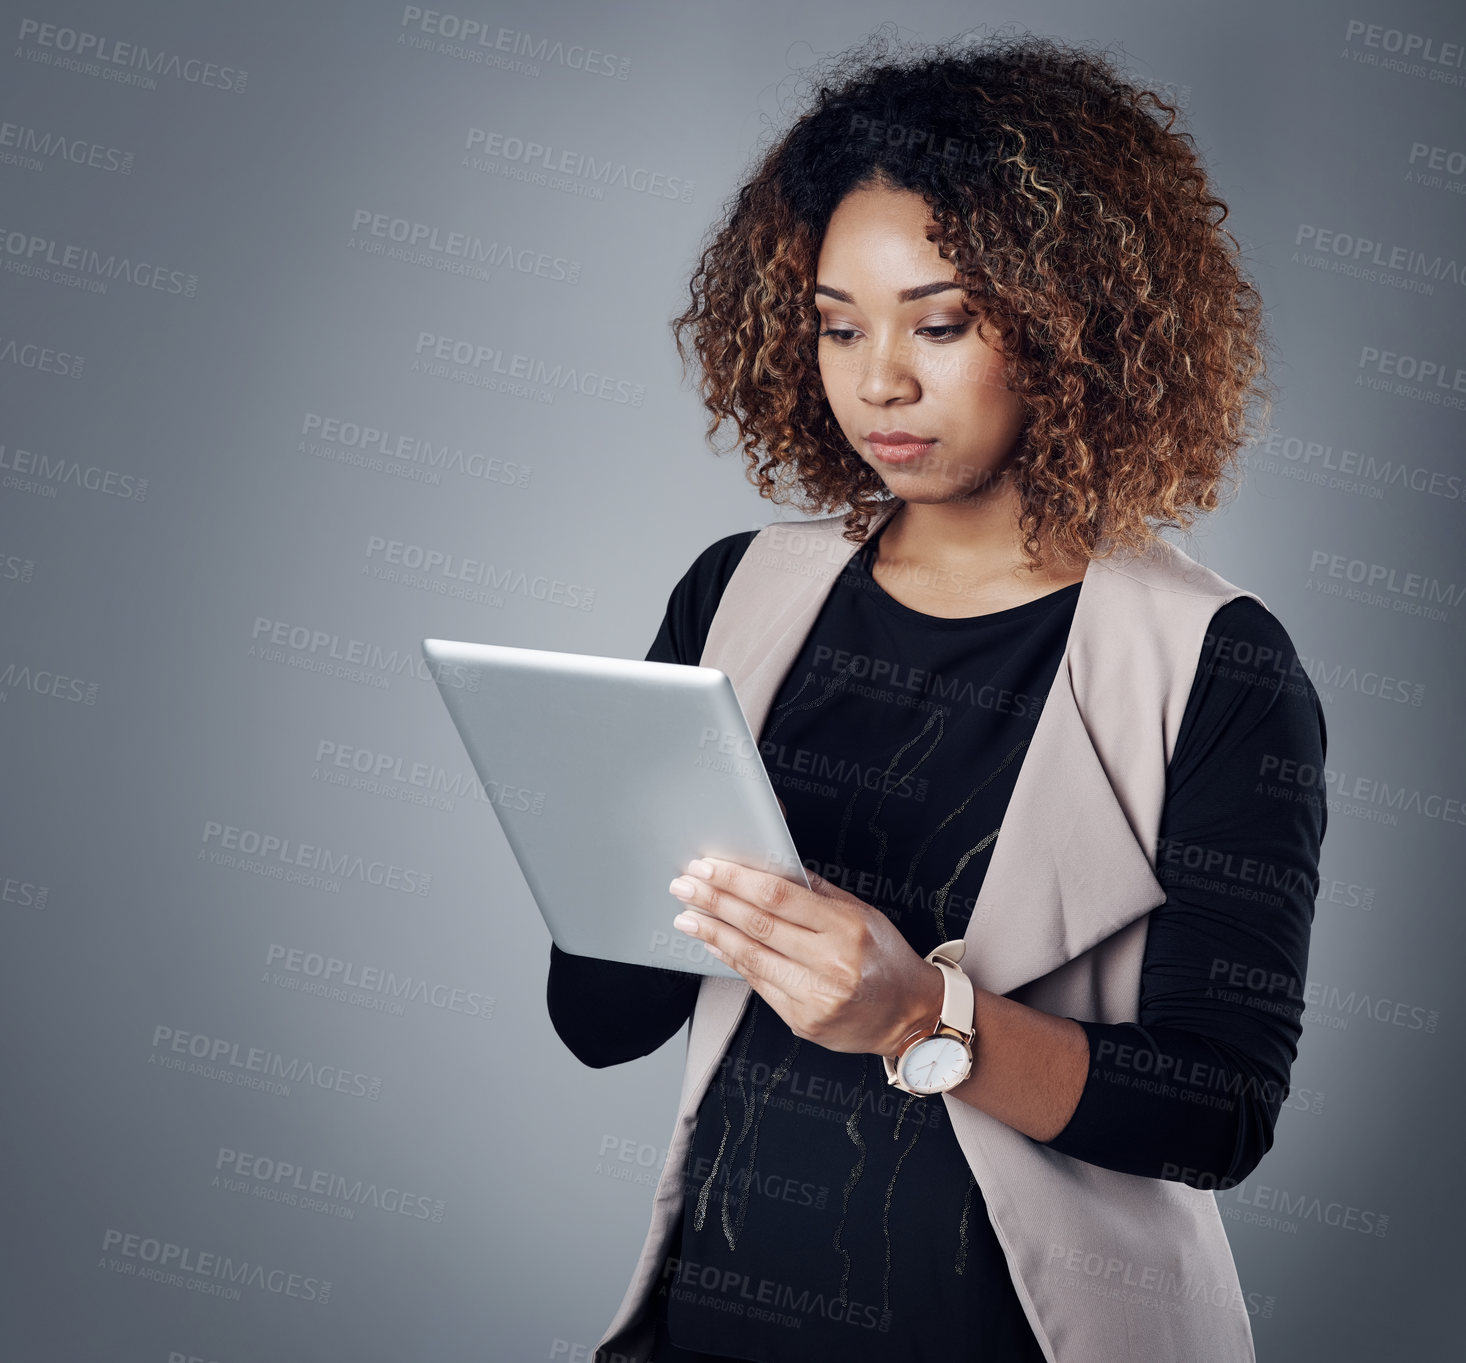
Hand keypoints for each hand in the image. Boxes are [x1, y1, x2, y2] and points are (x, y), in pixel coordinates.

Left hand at [668, 855, 944, 1057]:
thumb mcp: (861, 914)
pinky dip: (731, 960)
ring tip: (686, 914)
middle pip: (758, 924)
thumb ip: (817, 892)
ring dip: (712, 932)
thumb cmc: (885, 958)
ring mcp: (815, 996)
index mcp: (846, 928)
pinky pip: (758, 984)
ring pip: (751, 957)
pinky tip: (713, 943)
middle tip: (685, 885)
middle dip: (715, 901)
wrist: (910, 1016)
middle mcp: (831, 963)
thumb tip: (771, 865)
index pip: (779, 896)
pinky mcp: (803, 1021)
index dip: (737, 880)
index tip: (709, 867)